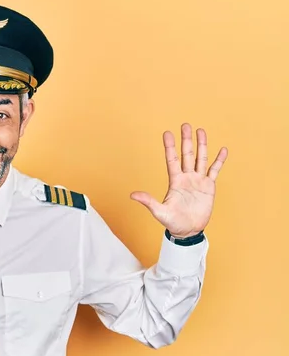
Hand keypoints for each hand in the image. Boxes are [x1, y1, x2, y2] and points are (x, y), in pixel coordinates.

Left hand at [130, 123, 227, 237]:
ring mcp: (197, 181)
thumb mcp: (159, 212)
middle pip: (186, 155)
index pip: (171, 160)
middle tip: (185, 125)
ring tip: (201, 130)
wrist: (188, 231)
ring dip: (201, 145)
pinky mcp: (208, 187)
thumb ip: (148, 201)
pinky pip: (214, 170)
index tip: (167, 133)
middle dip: (186, 140)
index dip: (170, 147)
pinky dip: (219, 160)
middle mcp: (186, 177)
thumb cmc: (172, 222)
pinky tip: (222, 149)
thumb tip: (132, 195)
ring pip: (200, 159)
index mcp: (174, 181)